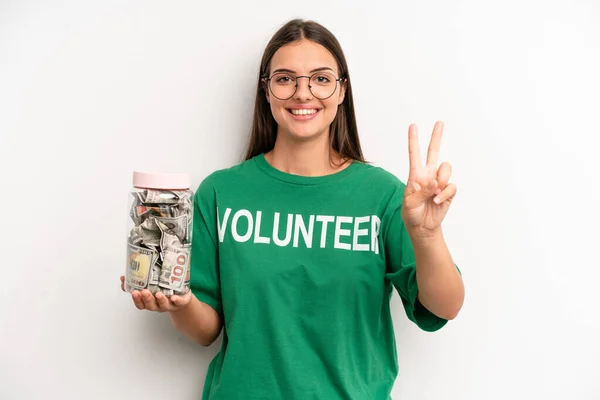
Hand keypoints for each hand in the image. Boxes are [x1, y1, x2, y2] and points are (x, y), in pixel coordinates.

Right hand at [120, 275, 191, 311]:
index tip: (133, 292)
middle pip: (150, 305)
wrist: (181, 298)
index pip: (140, 304)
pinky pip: (178, 302)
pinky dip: (176, 300)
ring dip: (160, 300)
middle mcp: (158, 305)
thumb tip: (123, 277)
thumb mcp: (150, 286)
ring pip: (163, 305)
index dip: (136, 299)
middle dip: (146, 298)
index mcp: (149, 302)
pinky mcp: (180, 302)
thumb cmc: (163, 291)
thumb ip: (138, 282)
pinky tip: (174, 297)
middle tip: (143, 291)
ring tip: (158, 294)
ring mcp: (169, 304)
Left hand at [401, 121, 456, 235]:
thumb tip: (436, 182)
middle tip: (439, 122)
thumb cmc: (412, 213)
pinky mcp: (448, 191)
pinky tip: (437, 201)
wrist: (422, 227)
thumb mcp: (410, 203)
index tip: (413, 126)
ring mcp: (439, 182)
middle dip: (437, 136)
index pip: (414, 154)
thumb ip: (421, 191)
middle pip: (434, 151)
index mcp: (415, 175)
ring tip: (434, 192)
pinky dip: (444, 194)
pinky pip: (451, 186)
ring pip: (446, 168)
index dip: (413, 140)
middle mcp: (428, 174)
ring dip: (442, 179)